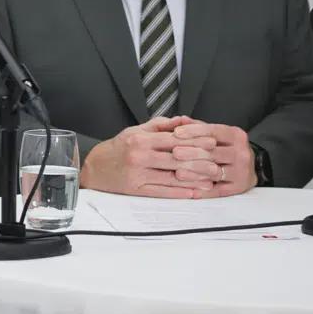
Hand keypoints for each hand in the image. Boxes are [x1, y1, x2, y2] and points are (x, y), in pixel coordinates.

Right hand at [79, 116, 219, 198]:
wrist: (94, 168)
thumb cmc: (118, 148)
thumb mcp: (135, 130)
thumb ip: (161, 125)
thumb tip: (185, 121)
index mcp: (140, 139)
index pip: (174, 139)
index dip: (195, 141)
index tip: (212, 142)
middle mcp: (139, 156)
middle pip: (176, 159)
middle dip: (200, 161)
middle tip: (218, 163)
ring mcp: (137, 174)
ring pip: (172, 177)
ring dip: (194, 179)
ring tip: (212, 180)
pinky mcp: (136, 190)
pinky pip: (162, 192)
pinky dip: (180, 192)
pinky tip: (194, 192)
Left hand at [172, 121, 255, 196]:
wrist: (249, 167)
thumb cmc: (227, 148)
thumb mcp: (216, 134)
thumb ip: (198, 127)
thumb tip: (181, 120)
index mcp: (236, 136)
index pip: (213, 131)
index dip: (193, 131)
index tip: (176, 133)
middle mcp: (242, 153)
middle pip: (213, 152)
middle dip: (191, 152)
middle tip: (175, 153)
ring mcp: (242, 171)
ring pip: (215, 172)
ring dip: (194, 172)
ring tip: (178, 172)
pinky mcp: (239, 187)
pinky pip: (218, 190)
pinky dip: (203, 190)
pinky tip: (189, 189)